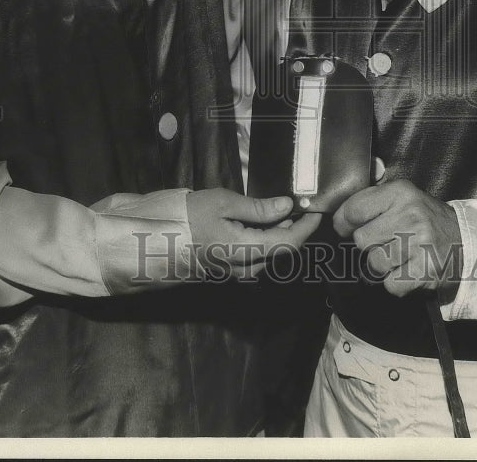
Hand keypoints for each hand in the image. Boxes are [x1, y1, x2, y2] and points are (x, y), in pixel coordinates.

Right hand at [186, 189, 320, 278]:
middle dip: (295, 229)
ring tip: (281, 212)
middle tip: (299, 206)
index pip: (288, 243)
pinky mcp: (230, 271)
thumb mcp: (224, 203)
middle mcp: (246, 268)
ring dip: (280, 234)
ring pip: (270, 255)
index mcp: (245, 250)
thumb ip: (258, 208)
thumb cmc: (189, 217)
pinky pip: (257, 258)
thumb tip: (287, 206)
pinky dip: (266, 240)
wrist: (160, 240)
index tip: (316, 211)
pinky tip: (262, 224)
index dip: (307, 227)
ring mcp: (237, 273)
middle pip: (281, 250)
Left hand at [333, 179, 462, 299]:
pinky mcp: (426, 271)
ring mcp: (420, 244)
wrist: (465, 241)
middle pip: (361, 240)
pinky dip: (395, 282)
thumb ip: (371, 199)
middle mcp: (411, 215)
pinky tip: (408, 270)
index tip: (344, 228)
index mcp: (400, 192)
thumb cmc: (424, 218)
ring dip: (382, 265)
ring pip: (374, 263)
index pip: (354, 210)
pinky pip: (391, 284)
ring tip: (398, 256)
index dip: (343, 222)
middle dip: (369, 245)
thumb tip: (338, 216)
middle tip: (385, 242)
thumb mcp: (402, 197)